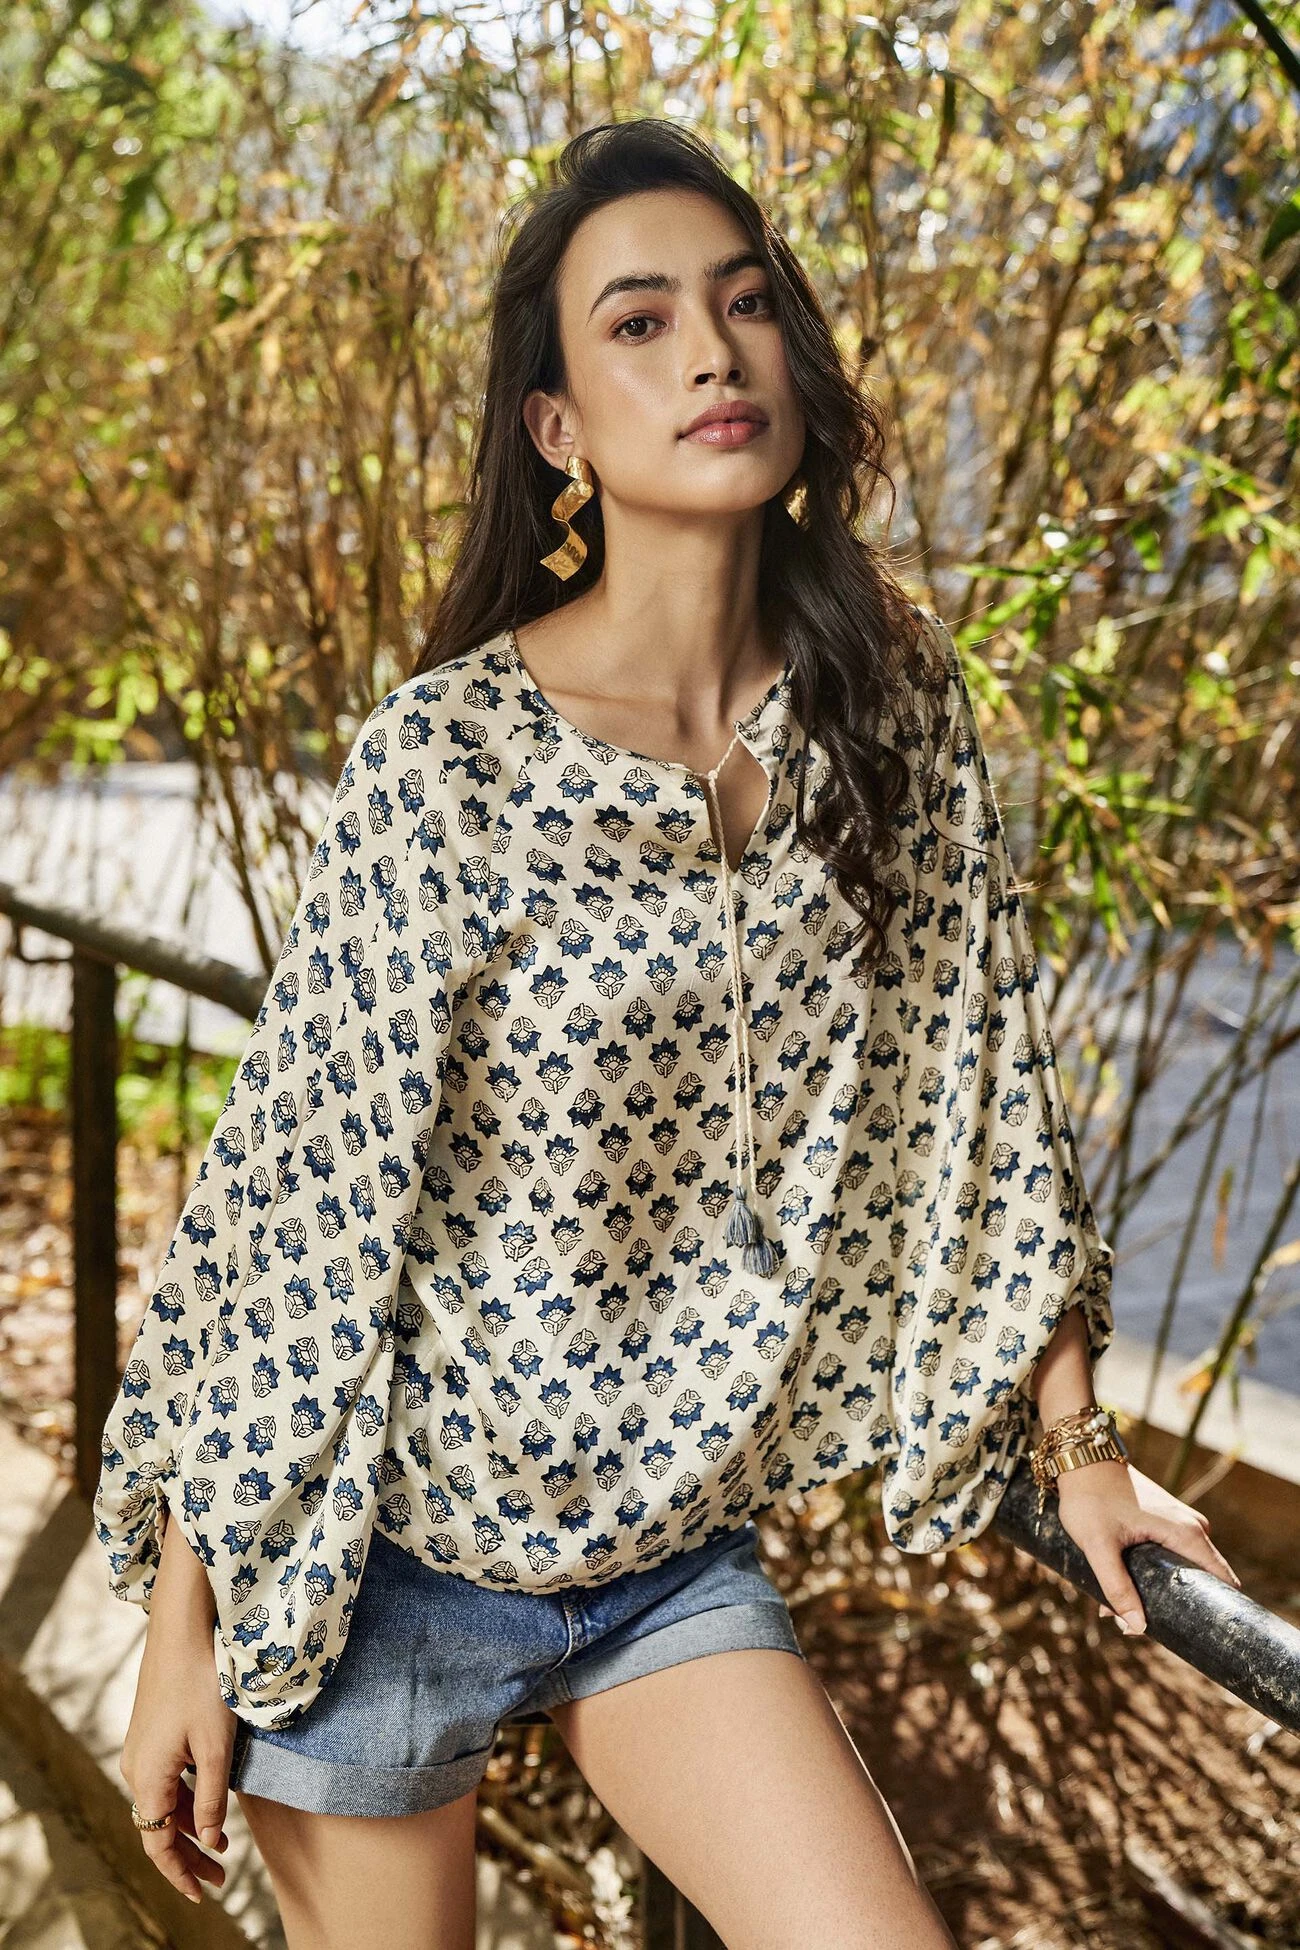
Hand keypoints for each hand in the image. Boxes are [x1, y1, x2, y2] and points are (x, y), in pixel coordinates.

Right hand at [119, 1506, 234, 1903]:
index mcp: (147, 1778)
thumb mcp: (216, 1747)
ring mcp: (140, 1750)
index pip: (158, 1844)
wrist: (183, 1631)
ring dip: (189, 1827)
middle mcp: (136, 1768)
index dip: (180, 1873)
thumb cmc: (203, 1685)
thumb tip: (209, 1841)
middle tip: (219, 1880)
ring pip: (162, 1803)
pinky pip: (165, 1780)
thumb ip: (211, 1799)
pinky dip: (186, 1799)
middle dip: (188, 1857)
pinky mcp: (151, 1732)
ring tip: (220, 1850)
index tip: (203, 1896)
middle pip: (158, 1828)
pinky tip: (209, 1803)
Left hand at [1053, 1457, 1241, 1635]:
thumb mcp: (1099, 1547)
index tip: (1191, 1632)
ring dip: (1156, 1592)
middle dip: (1172, 1606)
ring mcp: (1182, 1524)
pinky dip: (1151, 1575)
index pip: (1221, 1580)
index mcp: (1187, 1534)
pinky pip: (1170, 1558)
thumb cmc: (1090, 1498)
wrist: (1081, 1458)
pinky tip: (1120, 1586)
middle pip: (1200, 1580)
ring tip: (1117, 1608)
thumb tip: (1138, 1627)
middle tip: (1132, 1623)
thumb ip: (1117, 1587)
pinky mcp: (1168, 1522)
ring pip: (1181, 1570)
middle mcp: (1193, 1528)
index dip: (1211, 1610)